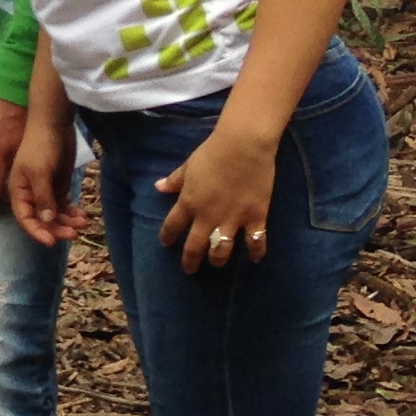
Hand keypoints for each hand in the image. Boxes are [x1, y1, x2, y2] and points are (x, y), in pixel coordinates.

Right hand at [9, 116, 86, 248]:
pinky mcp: (59, 186)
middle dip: (58, 228)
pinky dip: (73, 212)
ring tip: (83, 223)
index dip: (37, 232)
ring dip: (68, 222)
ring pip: (56, 215)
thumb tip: (46, 221)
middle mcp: (31, 195)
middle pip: (42, 220)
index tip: (52, 241)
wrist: (55, 125)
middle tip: (74, 233)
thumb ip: (43, 196)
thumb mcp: (40, 172)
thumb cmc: (40, 146)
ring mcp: (46, 191)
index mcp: (18, 192)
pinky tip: (83, 215)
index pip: (25, 218)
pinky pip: (65, 206)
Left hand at [156, 127, 279, 273]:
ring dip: (217, 260)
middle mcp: (208, 216)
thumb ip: (175, 180)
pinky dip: (256, 252)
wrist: (244, 145)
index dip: (167, 237)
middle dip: (190, 261)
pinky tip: (254, 259)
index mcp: (189, 202)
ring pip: (222, 250)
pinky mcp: (255, 217)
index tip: (166, 243)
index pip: (172, 226)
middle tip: (189, 269)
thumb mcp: (188, 165)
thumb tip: (158, 187)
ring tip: (216, 262)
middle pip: (194, 246)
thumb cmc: (213, 151)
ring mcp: (232, 219)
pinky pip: (256, 242)